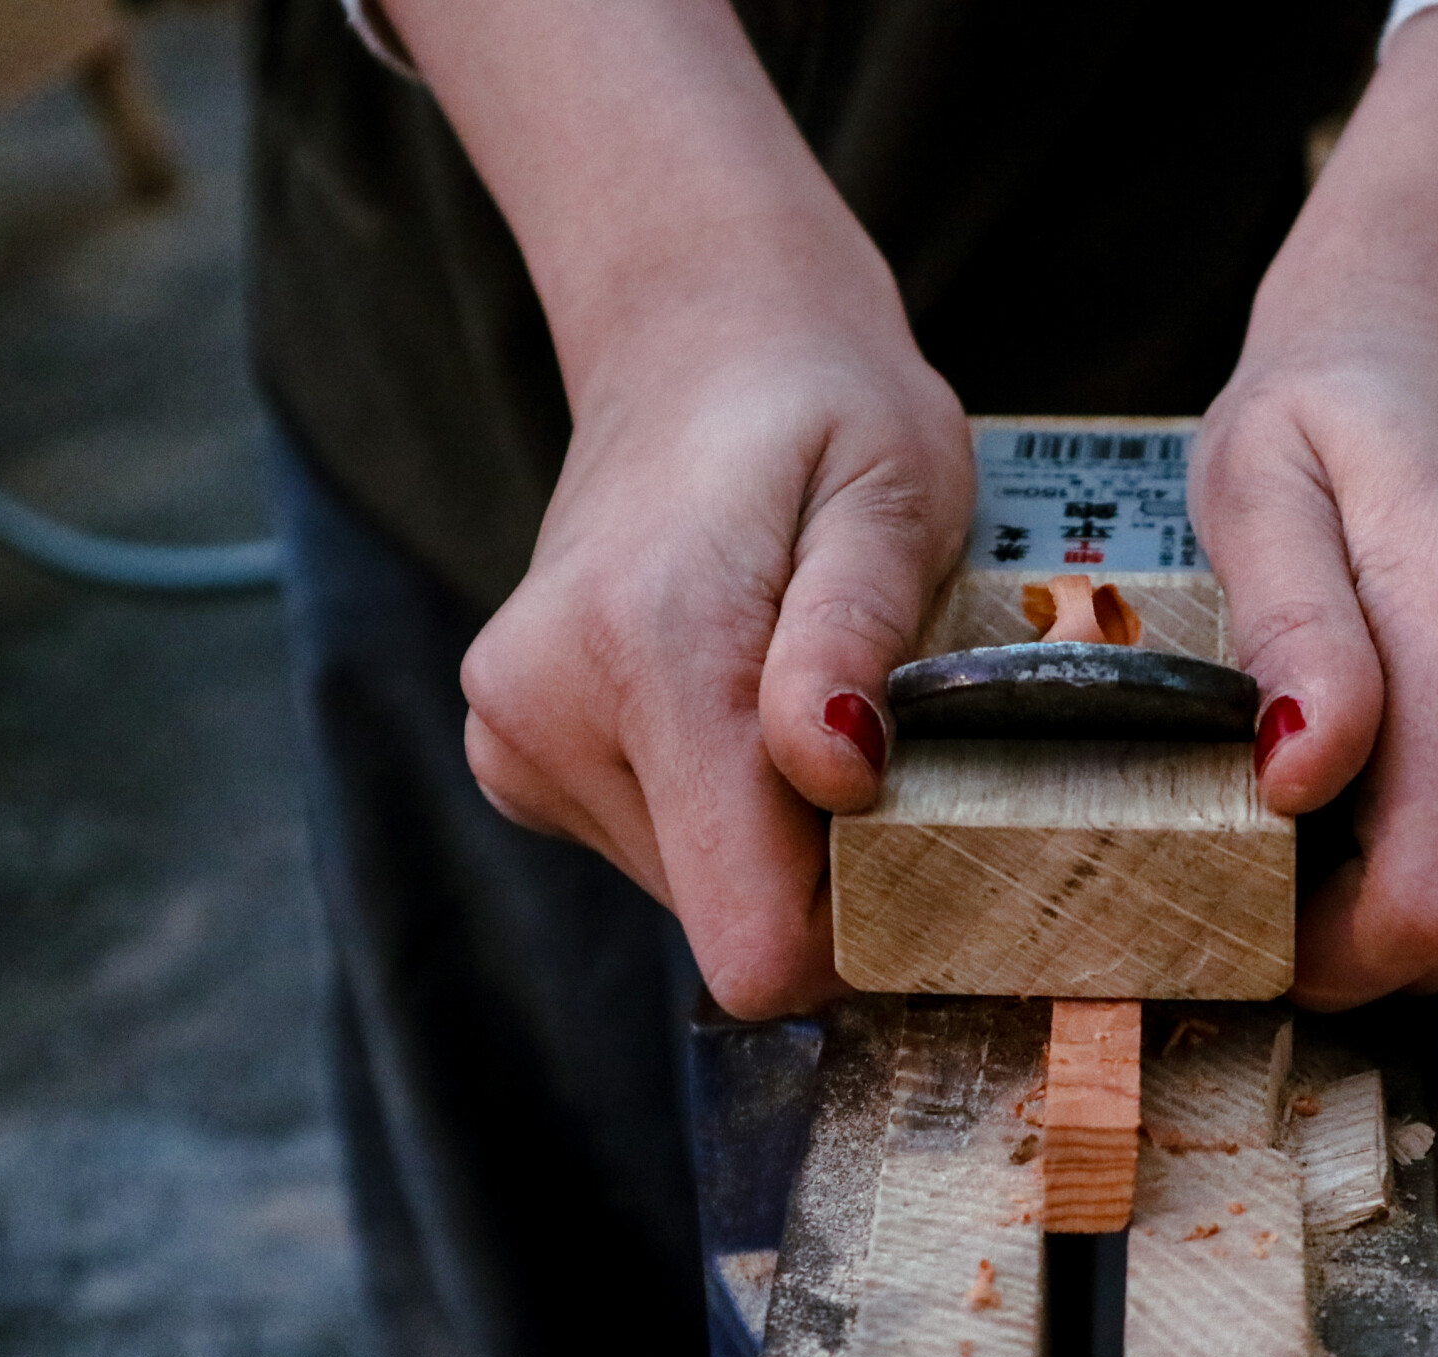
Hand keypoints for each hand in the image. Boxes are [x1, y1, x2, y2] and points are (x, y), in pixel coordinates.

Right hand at [387, 0, 972, 1016]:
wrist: (696, 338)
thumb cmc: (824, 408)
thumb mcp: (892, 490)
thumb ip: (855, 634)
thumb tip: (832, 774)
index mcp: (649, 650)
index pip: (747, 933)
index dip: (857, 936)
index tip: (925, 858)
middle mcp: (546, 708)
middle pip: (730, 917)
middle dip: (826, 861)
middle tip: (874, 728)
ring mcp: (513, 737)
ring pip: (695, 892)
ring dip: (776, 828)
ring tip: (805, 691)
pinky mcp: (512, 754)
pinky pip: (659, 851)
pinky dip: (724, 808)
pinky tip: (741, 698)